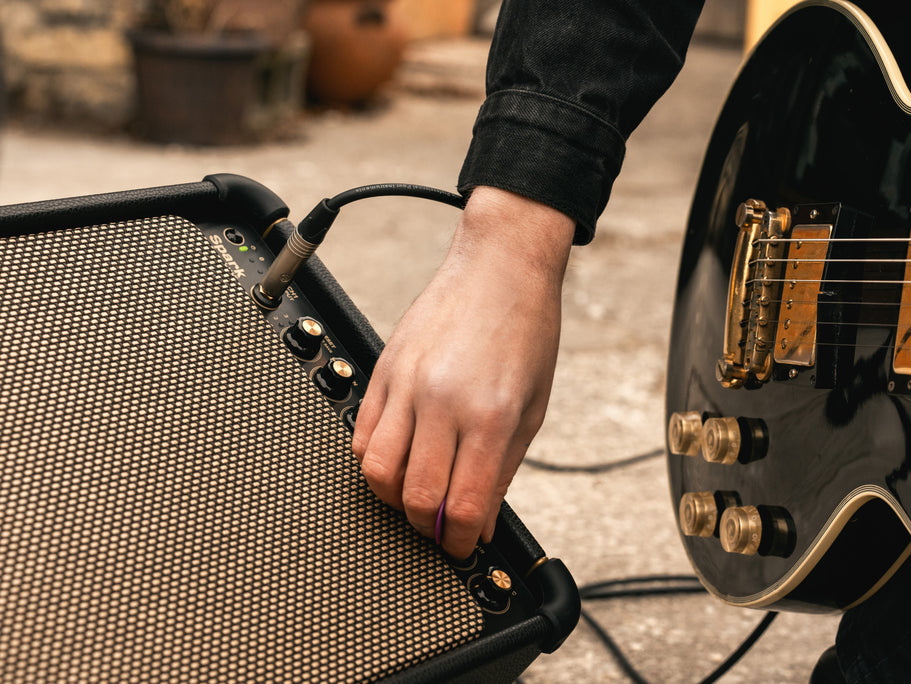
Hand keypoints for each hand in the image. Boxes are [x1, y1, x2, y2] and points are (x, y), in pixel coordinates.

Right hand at [352, 186, 574, 558]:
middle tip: (439, 527)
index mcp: (491, 416)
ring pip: (375, 471)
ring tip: (414, 493)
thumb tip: (479, 521)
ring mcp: (407, 384)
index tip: (461, 545)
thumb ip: (502, 470)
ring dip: (393, 498)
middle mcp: (443, 403)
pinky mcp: (384, 369)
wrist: (501, 267)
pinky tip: (399, 457)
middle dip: (426, 527)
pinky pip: (360, 433)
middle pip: (415, 497)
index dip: (458, 541)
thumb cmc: (526, 331)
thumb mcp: (532, 408)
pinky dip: (373, 460)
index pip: (462, 506)